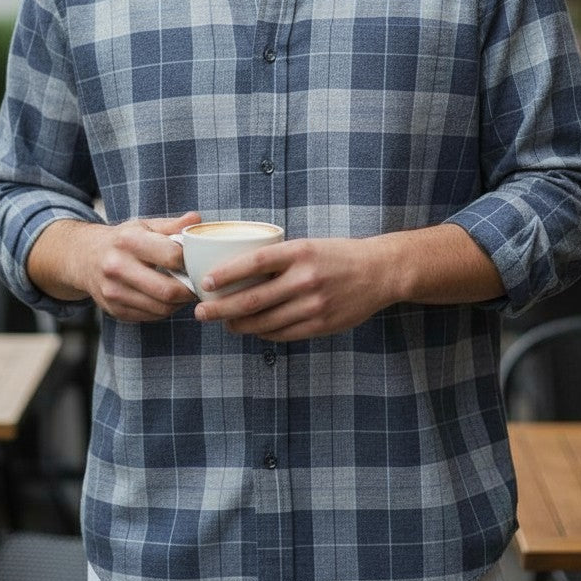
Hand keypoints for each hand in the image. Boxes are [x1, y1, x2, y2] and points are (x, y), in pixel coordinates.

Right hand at [82, 211, 200, 322]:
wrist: (84, 257)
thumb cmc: (122, 240)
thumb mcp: (144, 225)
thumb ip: (172, 225)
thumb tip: (197, 220)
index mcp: (128, 240)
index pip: (171, 256)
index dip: (190, 261)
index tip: (197, 262)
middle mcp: (117, 267)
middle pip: (167, 290)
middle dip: (189, 290)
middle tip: (198, 284)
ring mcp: (113, 291)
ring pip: (161, 308)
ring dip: (180, 303)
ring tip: (186, 291)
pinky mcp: (114, 309)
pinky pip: (151, 316)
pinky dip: (165, 310)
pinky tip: (168, 299)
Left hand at [193, 235, 398, 340]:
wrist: (379, 272)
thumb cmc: (338, 255)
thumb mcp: (308, 245)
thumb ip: (279, 258)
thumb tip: (239, 271)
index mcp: (299, 252)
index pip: (254, 262)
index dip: (226, 274)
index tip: (206, 282)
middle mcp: (305, 279)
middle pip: (252, 300)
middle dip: (221, 309)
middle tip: (201, 312)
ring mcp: (313, 305)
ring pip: (264, 322)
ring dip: (239, 325)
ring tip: (224, 323)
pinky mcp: (321, 325)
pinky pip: (282, 334)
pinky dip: (263, 333)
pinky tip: (252, 329)